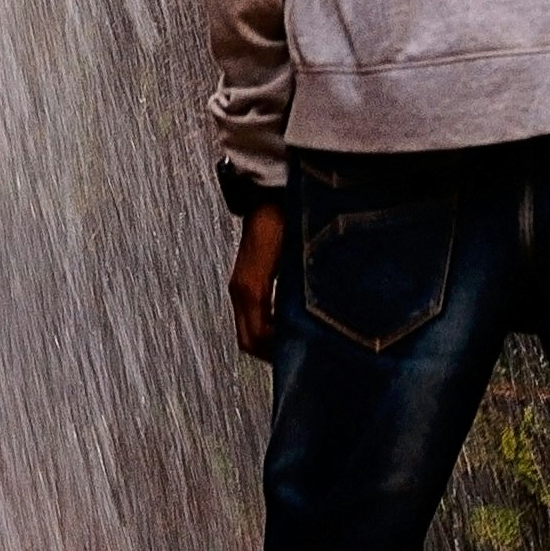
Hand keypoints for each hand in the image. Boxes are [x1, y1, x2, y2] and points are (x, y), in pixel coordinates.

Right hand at [229, 197, 285, 356]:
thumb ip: (301, 287)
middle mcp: (239, 288)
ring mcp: (239, 285)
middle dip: (272, 354)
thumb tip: (310, 320)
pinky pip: (250, 317)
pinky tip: (287, 326)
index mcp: (250, 286)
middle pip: (247, 340)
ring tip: (296, 344)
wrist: (268, 193)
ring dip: (268, 343)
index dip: (278, 351)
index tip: (300, 353)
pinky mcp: (245, 281)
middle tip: (300, 357)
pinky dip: (266, 329)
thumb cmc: (285, 217)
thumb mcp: (297, 253)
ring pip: (247, 330)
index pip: (256, 337)